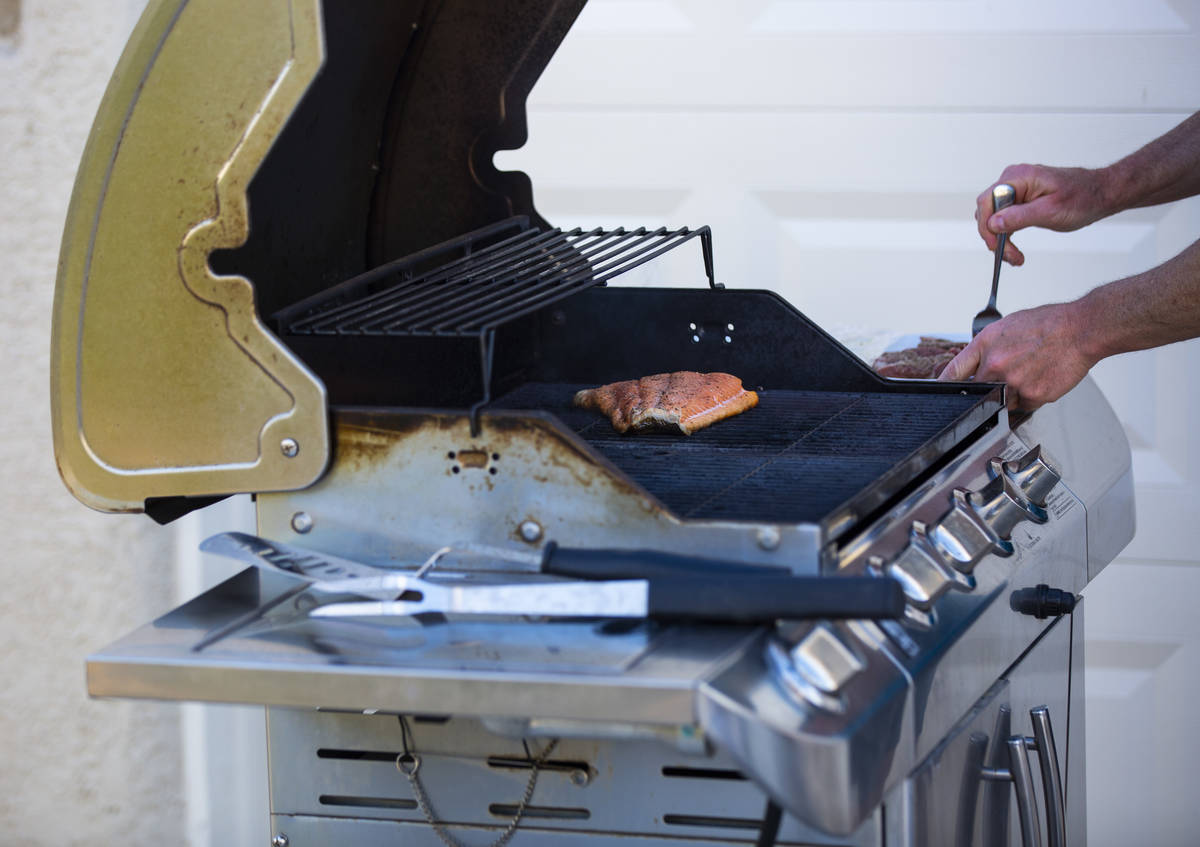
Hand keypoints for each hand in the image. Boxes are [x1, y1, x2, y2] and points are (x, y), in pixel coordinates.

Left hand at [938, 303, 1096, 410]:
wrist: (1081, 329)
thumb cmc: (1048, 324)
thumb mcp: (1007, 326)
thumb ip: (988, 347)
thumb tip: (977, 364)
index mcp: (986, 344)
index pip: (954, 370)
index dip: (944, 384)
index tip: (938, 393)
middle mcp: (996, 364)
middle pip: (979, 388)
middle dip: (989, 385)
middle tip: (1008, 373)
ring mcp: (1014, 382)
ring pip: (1002, 399)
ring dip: (1011, 391)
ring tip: (1029, 371)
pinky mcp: (1034, 395)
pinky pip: (1023, 404)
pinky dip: (1030, 395)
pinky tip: (1040, 378)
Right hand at [975, 165, 1111, 265]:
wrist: (1100, 194)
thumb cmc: (1082, 198)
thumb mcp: (1051, 211)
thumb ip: (1020, 217)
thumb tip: (993, 224)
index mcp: (1019, 177)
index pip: (986, 202)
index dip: (987, 227)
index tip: (997, 247)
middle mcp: (1013, 180)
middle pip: (987, 211)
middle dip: (995, 237)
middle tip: (1011, 257)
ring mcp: (1015, 189)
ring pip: (993, 218)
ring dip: (1000, 240)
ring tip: (1015, 257)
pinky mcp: (1019, 199)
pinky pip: (1003, 219)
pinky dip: (1007, 235)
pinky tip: (1015, 250)